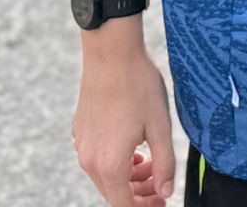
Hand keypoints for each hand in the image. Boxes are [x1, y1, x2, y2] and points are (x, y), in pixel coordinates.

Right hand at [73, 40, 174, 206]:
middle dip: (140, 193)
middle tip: (161, 183)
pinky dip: (116, 161)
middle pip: (114, 192)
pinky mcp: (80, 132)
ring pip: (106, 175)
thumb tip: (166, 192)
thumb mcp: (161, 128)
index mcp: (109, 165)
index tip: (162, 202)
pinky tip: (134, 147)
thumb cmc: (139, 88)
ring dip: (129, 176)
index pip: (124, 205)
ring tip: (151, 163)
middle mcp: (89, 160)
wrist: (111, 56)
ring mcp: (82, 146)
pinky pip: (98, 158)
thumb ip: (165, 165)